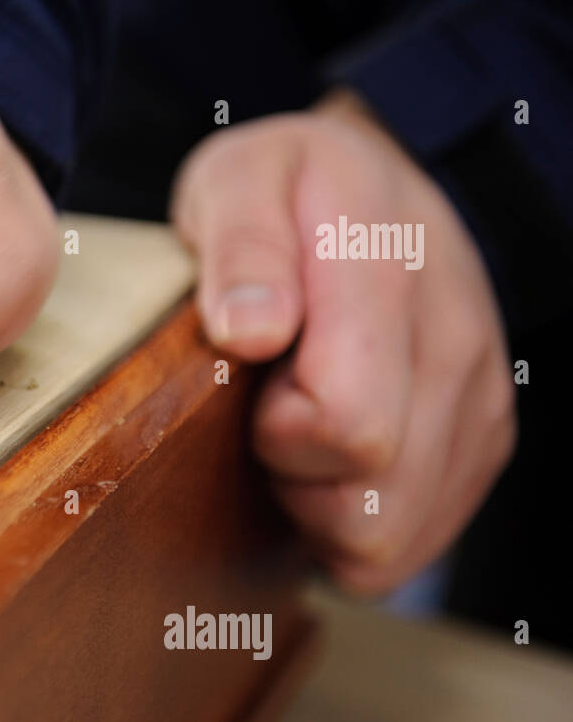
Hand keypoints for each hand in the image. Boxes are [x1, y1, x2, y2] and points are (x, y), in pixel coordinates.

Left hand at [170, 90, 515, 593]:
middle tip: (268, 413)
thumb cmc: (290, 193)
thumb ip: (242, 247)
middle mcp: (455, 343)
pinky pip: (416, 538)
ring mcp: (480, 399)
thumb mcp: (237, 181)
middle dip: (296, 481)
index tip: (254, 382)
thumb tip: (249, 330)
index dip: (277, 430)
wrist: (383, 187)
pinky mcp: (484, 439)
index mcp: (387, 269)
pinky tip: (331, 457)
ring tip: (299, 431)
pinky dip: (359, 517)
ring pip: (393, 539)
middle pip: (373, 506)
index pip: (349, 422)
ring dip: (325, 508)